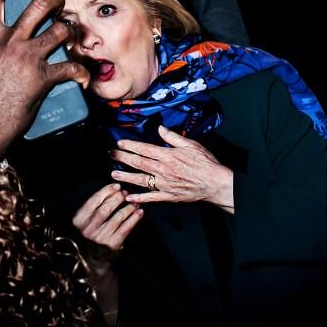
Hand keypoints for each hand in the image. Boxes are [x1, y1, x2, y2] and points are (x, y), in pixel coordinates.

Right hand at [0, 0, 89, 152]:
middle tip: (59, 2)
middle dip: (54, 0)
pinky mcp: (43, 78)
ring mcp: (28, 59)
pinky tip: (83, 77)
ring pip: (59, 31)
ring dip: (70, 30)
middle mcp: (10, 43)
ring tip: (72, 33)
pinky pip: (71, 67)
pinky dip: (81, 72)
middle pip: (38, 7)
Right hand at [73, 183, 142, 269]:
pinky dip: (134, 218)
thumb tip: (115, 188)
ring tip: (134, 203)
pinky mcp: (112, 244)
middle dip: (118, 198)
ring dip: (129, 207)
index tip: (117, 186)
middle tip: (126, 193)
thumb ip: (97, 205)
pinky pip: (126, 227)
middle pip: (106, 208)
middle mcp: (88, 229)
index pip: (94, 200)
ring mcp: (100, 238)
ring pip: (118, 217)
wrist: (97, 256)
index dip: (107, 191)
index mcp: (79, 220)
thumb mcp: (88, 219)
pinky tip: (139, 212)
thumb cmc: (94, 231)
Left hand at [111, 126, 235, 212]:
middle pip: (138, 162)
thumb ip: (173, 137)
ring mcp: (164, 184)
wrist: (216, 184)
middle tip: (110, 155)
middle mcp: (163, 170)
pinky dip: (139, 198)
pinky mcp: (168, 196)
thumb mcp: (191, 144)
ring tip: (113, 175)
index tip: (119, 143)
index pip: (144, 149)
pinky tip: (129, 197)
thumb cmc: (206, 163)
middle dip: (122, 158)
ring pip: (140, 180)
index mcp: (168, 156)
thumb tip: (160, 129)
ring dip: (125, 177)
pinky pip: (150, 198)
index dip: (130, 145)